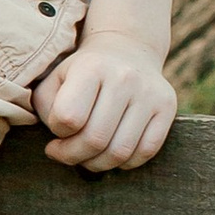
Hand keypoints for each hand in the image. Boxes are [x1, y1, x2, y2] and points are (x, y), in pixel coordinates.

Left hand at [38, 23, 177, 172]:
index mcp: (91, 67)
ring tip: (86, 156)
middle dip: (73, 156)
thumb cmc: (81, 74)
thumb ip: (46, 109)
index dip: (57, 133)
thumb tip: (60, 142)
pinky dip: (125, 163)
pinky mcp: (167, 106)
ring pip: (120, 151)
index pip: (69, 118)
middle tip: (65, 153)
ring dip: (97, 164)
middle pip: (95, 139)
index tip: (57, 131)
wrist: (126, 50)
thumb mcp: (55, 80)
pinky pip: (146, 151)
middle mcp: (124, 77)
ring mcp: (150, 93)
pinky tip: (111, 153)